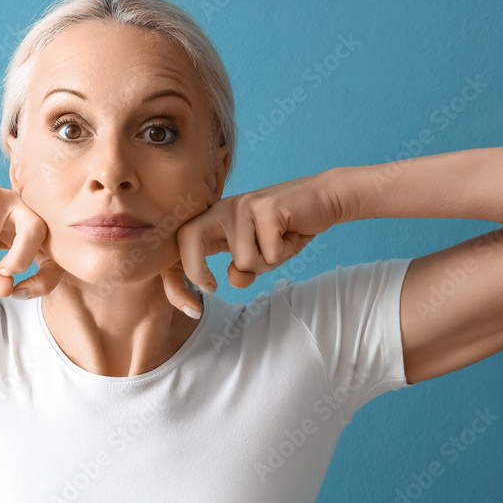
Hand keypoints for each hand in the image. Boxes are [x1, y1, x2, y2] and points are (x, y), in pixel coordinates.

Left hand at [161, 172, 343, 315]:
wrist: (323, 199)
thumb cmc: (286, 231)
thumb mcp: (261, 257)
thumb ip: (243, 269)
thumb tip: (233, 278)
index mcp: (214, 221)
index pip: (181, 244)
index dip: (179, 278)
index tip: (197, 303)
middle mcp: (223, 210)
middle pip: (189, 237)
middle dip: (196, 269)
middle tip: (212, 287)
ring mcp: (243, 206)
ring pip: (243, 260)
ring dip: (267, 264)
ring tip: (281, 244)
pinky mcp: (266, 207)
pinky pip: (270, 253)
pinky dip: (285, 253)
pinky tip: (292, 234)